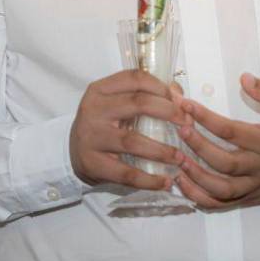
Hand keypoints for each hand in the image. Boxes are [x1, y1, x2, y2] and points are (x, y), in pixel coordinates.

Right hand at [69, 69, 187, 189]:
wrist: (72, 153)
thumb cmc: (102, 125)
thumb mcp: (116, 103)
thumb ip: (144, 94)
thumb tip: (179, 95)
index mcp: (100, 89)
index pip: (135, 78)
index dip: (162, 87)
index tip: (180, 101)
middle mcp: (93, 109)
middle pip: (138, 104)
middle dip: (169, 112)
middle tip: (187, 124)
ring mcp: (91, 137)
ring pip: (133, 141)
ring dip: (162, 150)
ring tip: (180, 157)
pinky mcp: (92, 164)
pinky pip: (125, 173)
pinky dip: (149, 179)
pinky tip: (165, 182)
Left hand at [173, 73, 259, 208]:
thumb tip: (244, 78)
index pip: (233, 132)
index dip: (207, 119)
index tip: (187, 105)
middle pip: (224, 162)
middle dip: (198, 146)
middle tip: (179, 128)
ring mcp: (254, 187)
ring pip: (221, 189)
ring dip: (195, 176)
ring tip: (176, 158)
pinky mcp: (248, 200)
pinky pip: (221, 205)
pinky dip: (199, 198)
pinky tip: (182, 184)